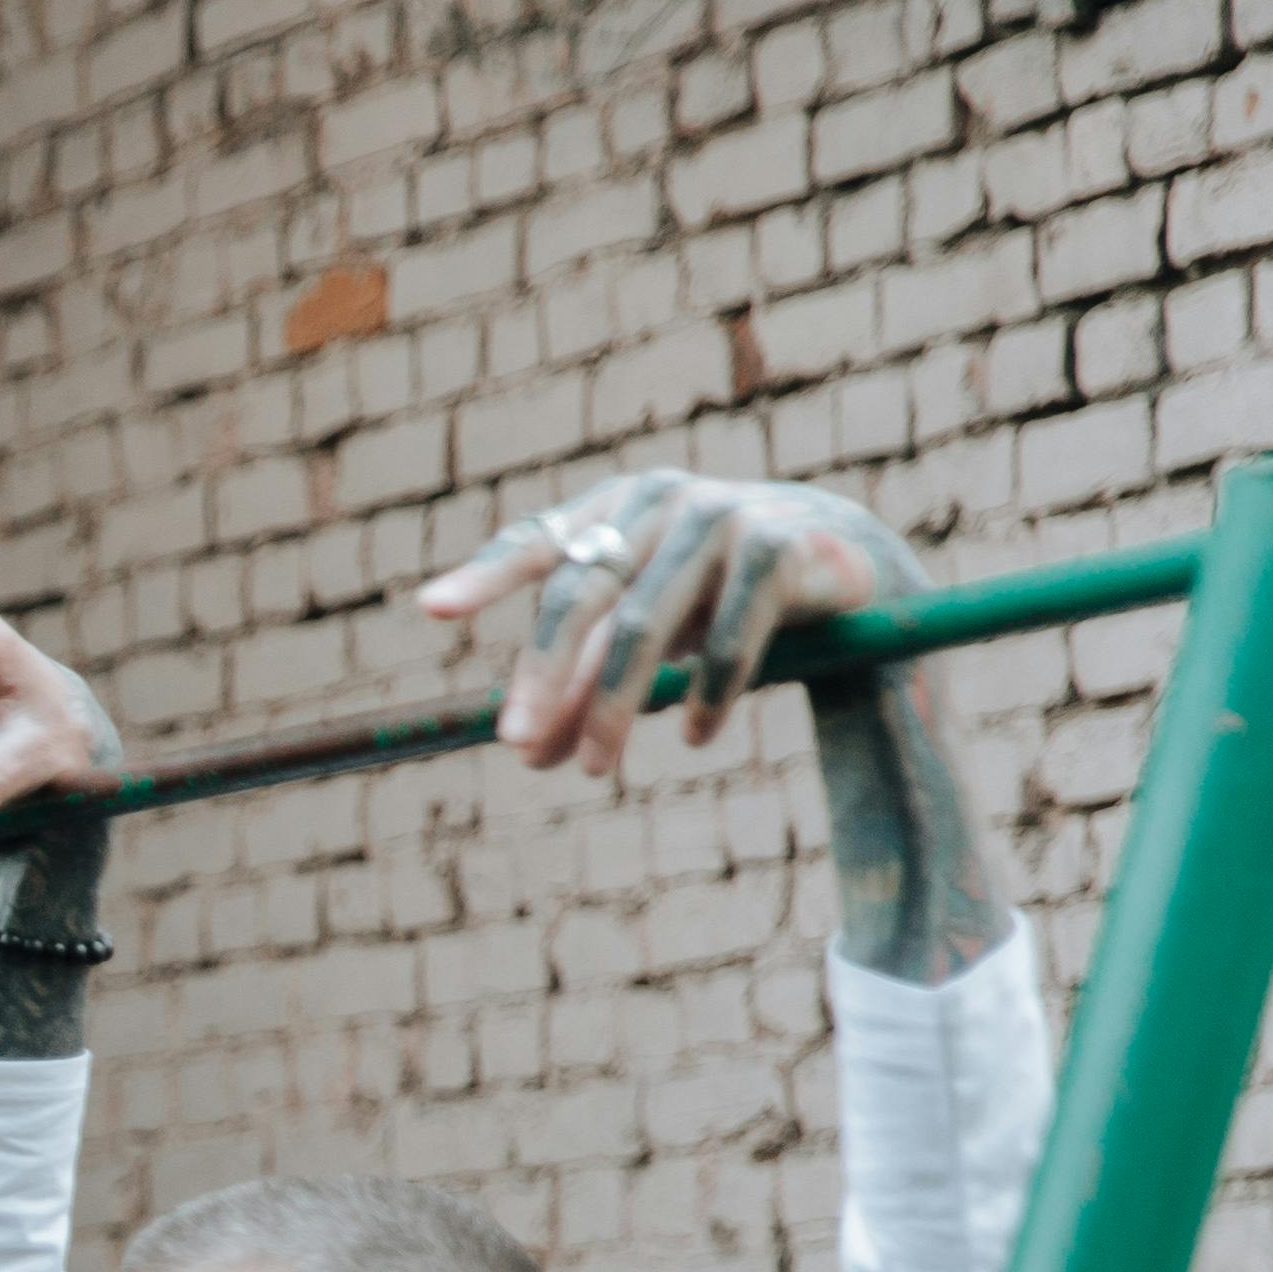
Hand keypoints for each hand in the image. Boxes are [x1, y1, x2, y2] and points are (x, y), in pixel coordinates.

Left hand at [421, 470, 923, 777]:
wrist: (841, 566)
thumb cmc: (717, 596)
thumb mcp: (645, 634)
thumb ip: (585, 680)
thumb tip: (526, 754)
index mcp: (617, 510)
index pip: (539, 544)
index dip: (486, 576)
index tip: (432, 609)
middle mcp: (664, 502)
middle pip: (583, 593)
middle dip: (545, 676)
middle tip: (515, 746)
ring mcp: (723, 515)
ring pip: (647, 625)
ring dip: (616, 706)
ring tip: (596, 769)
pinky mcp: (780, 546)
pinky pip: (728, 637)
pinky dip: (707, 695)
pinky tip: (692, 738)